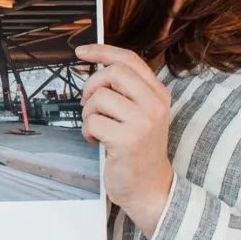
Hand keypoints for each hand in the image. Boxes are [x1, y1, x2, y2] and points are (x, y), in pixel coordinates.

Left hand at [78, 44, 173, 237]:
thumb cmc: (138, 150)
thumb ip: (126, 91)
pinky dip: (88, 131)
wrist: (149, 188)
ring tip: (96, 127)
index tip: (81, 52)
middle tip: (89, 105)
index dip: (102, 51)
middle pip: (113, 73)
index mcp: (158, 94)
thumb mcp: (141, 114)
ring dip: (88, 113)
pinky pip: (93, 122)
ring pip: (99, 97)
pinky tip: (96, 141)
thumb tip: (97, 66)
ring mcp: (143, 122)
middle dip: (91, 86)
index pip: (129, 60)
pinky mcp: (127, 140)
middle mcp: (155, 105)